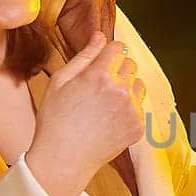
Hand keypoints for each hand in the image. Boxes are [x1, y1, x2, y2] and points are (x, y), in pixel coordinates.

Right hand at [27, 34, 145, 195]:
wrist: (63, 159)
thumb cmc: (56, 121)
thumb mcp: (60, 82)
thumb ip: (84, 56)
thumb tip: (100, 36)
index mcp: (99, 75)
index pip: (117, 48)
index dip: (109, 51)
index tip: (104, 58)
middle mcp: (120, 90)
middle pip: (130, 64)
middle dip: (118, 69)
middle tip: (100, 85)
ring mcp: (132, 110)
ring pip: (138, 85)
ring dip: (127, 88)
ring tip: (105, 103)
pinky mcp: (138, 127)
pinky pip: (140, 108)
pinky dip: (128, 110)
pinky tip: (109, 119)